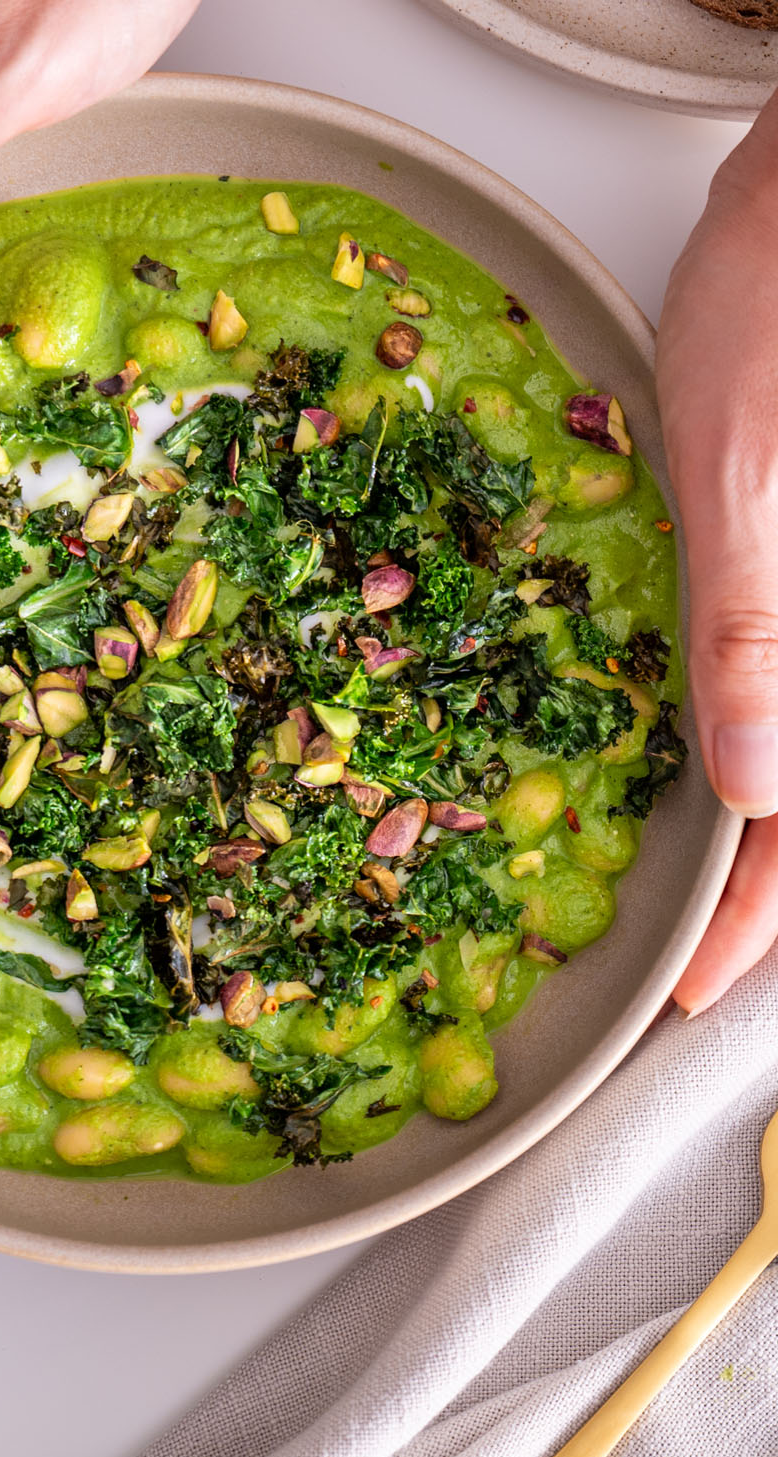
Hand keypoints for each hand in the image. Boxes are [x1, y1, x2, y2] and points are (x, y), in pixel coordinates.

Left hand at [657, 92, 777, 1014]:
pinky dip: (760, 729)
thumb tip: (752, 787)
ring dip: (766, 825)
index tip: (690, 988)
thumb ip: (754, 627)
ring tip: (698, 887)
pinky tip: (719, 760)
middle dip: (766, 893)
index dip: (753, 924)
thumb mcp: (746, 467)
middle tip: (691, 957)